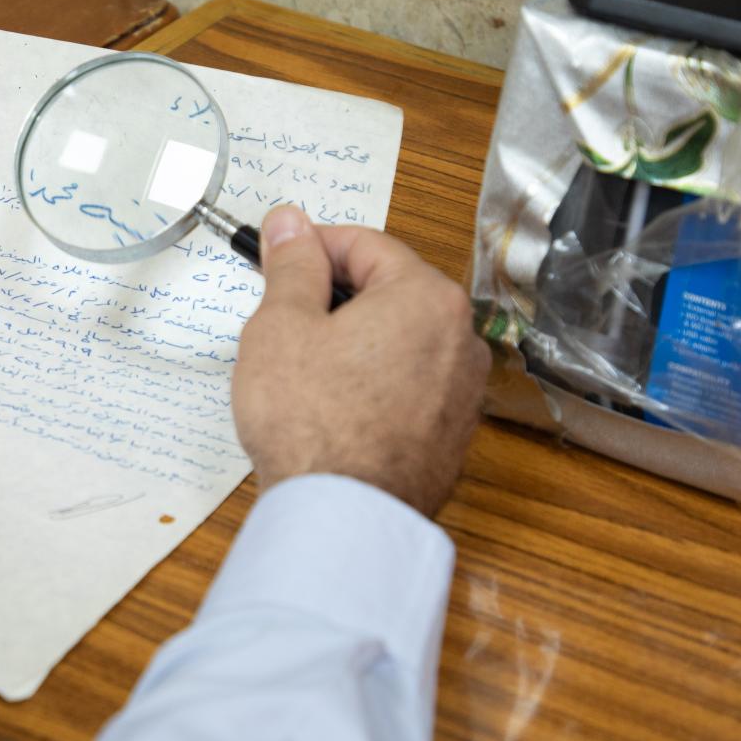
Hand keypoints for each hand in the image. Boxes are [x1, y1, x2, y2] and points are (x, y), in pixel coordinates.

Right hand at [233, 206, 489, 515]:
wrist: (343, 515)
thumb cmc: (313, 421)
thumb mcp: (282, 326)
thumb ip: (291, 267)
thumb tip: (290, 224)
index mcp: (427, 297)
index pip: (367, 244)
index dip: (313, 247)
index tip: (278, 257)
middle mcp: (461, 339)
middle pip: (390, 292)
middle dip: (335, 298)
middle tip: (283, 318)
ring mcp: (462, 393)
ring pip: (400, 342)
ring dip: (355, 343)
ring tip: (303, 371)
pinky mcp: (451, 436)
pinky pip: (408, 388)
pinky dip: (373, 385)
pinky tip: (332, 409)